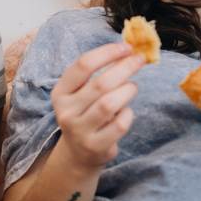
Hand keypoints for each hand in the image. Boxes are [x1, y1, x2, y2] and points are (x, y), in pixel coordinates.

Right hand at [51, 42, 143, 169]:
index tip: (126, 47)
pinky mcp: (95, 146)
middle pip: (100, 83)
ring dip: (127, 90)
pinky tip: (126, 112)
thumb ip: (98, 73)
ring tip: (132, 87)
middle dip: (125, 68)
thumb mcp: (82, 93)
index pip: (83, 65)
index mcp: (61, 92)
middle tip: (139, 60)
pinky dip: (128, 114)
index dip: (107, 53)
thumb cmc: (85, 114)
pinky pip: (119, 124)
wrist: (78, 153)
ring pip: (109, 104)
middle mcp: (66, 111)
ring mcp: (79, 130)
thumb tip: (128, 51)